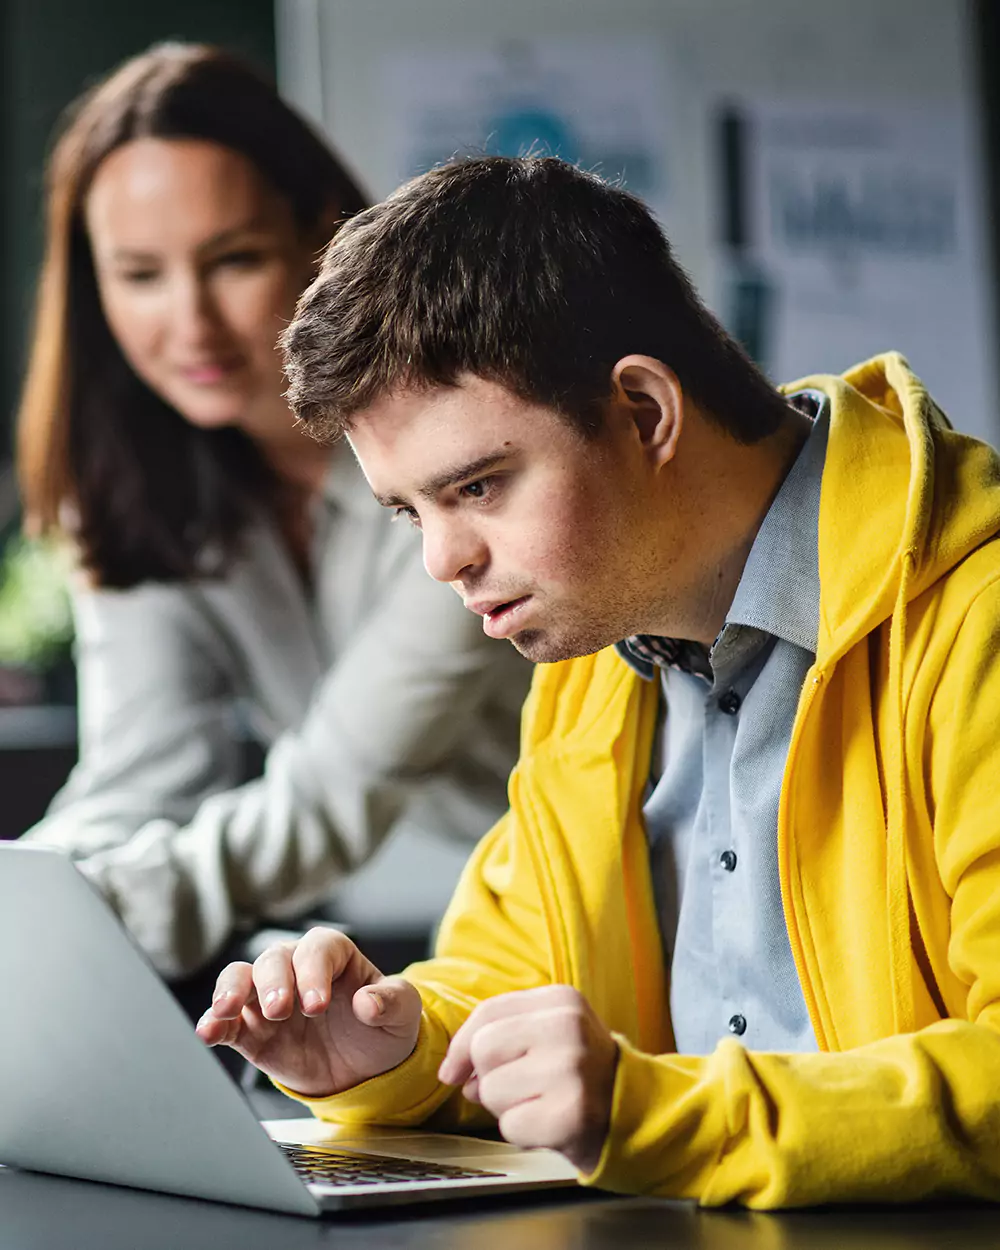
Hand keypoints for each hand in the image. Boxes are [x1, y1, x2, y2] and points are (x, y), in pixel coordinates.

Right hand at [195, 927, 420, 1097]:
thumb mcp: (403, 1013)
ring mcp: (270, 998)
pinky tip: (209, 1031)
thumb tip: (368, 1001)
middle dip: (273, 981)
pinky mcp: (251, 1031)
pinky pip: (227, 1021)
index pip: (318, 949)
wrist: (366, 1069)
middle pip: (274, 959)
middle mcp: (297, 969)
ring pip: (241, 978)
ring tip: (227, 1010)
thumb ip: (392, 1001)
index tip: (318, 1004)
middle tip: (280, 1009)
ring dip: (231, 990)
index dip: (314, 971)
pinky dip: (214, 1023)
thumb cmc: (383, 1027)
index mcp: (335, 955)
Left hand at [437, 986, 617, 1173]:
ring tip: (539, 1102)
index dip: (461, 1046)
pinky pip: (509, 1126)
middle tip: (520, 1086)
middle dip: (488, 1077)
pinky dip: (521, 1133)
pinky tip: (547, 1123)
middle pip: (484, 1049)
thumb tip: (453, 1070)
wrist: (630, 1113)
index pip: (488, 1013)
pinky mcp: (570, 1113)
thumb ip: (499, 1035)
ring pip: (491, 1090)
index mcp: (562, 1000)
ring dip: (506, 1107)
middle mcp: (568, 1028)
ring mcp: (571, 1070)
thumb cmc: (577, 1072)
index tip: (454, 1070)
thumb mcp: (547, 1033)